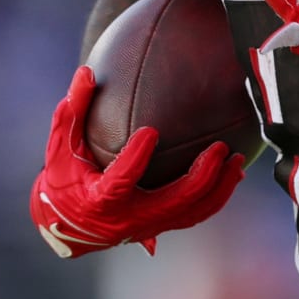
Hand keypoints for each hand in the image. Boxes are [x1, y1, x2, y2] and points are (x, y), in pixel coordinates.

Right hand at [30, 66, 245, 257]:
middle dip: (200, 177)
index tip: (151, 132)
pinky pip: (195, 215)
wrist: (67, 224)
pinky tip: (233, 173)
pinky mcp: (161, 226)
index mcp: (99, 200)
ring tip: (237, 160)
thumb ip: (73, 110)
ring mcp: (148, 226)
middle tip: (219, 148)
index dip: (135, 159)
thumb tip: (87, 71)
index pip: (120, 182)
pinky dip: (216, 196)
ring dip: (218, 188)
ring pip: (191, 213)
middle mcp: (128, 218)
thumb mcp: (61, 146)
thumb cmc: (63, 177)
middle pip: (173, 202)